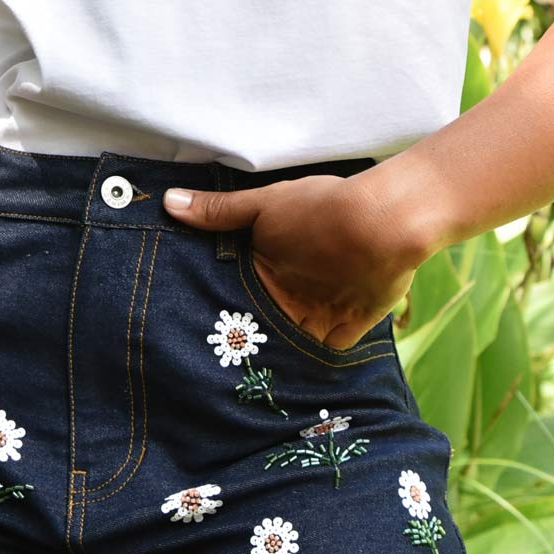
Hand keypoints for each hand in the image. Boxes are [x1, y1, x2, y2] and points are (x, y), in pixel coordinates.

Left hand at [162, 170, 428, 349]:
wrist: (384, 221)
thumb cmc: (321, 207)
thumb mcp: (265, 201)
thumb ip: (218, 209)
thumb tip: (169, 203)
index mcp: (265, 284)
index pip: (234, 310)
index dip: (224, 313)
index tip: (210, 321)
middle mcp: (291, 312)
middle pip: (264, 333)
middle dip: (251, 337)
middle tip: (237, 342)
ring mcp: (323, 323)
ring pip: (294, 345)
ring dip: (284, 345)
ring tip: (268, 351)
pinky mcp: (356, 326)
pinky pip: (331, 350)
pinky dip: (321, 350)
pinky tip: (312, 347)